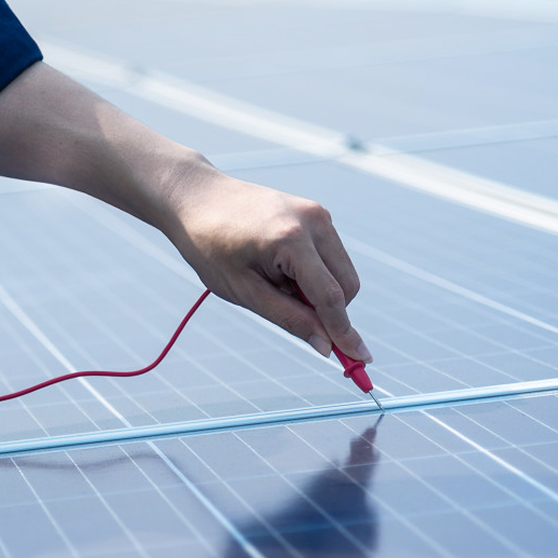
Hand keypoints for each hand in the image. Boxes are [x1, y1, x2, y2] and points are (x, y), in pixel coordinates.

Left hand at [166, 169, 370, 361]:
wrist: (197, 198)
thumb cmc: (210, 246)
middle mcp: (313, 221)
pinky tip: (279, 267)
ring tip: (274, 282)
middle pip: (346, 284)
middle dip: (330, 310)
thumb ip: (289, 318)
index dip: (344, 332)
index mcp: (291, 240)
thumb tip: (325, 346)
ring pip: (341, 271)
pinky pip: (329, 255)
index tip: (360, 359)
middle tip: (290, 313)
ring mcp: (317, 213)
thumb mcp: (244, 291)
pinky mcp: (315, 213)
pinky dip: (314, 272)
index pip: (330, 296)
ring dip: (320, 290)